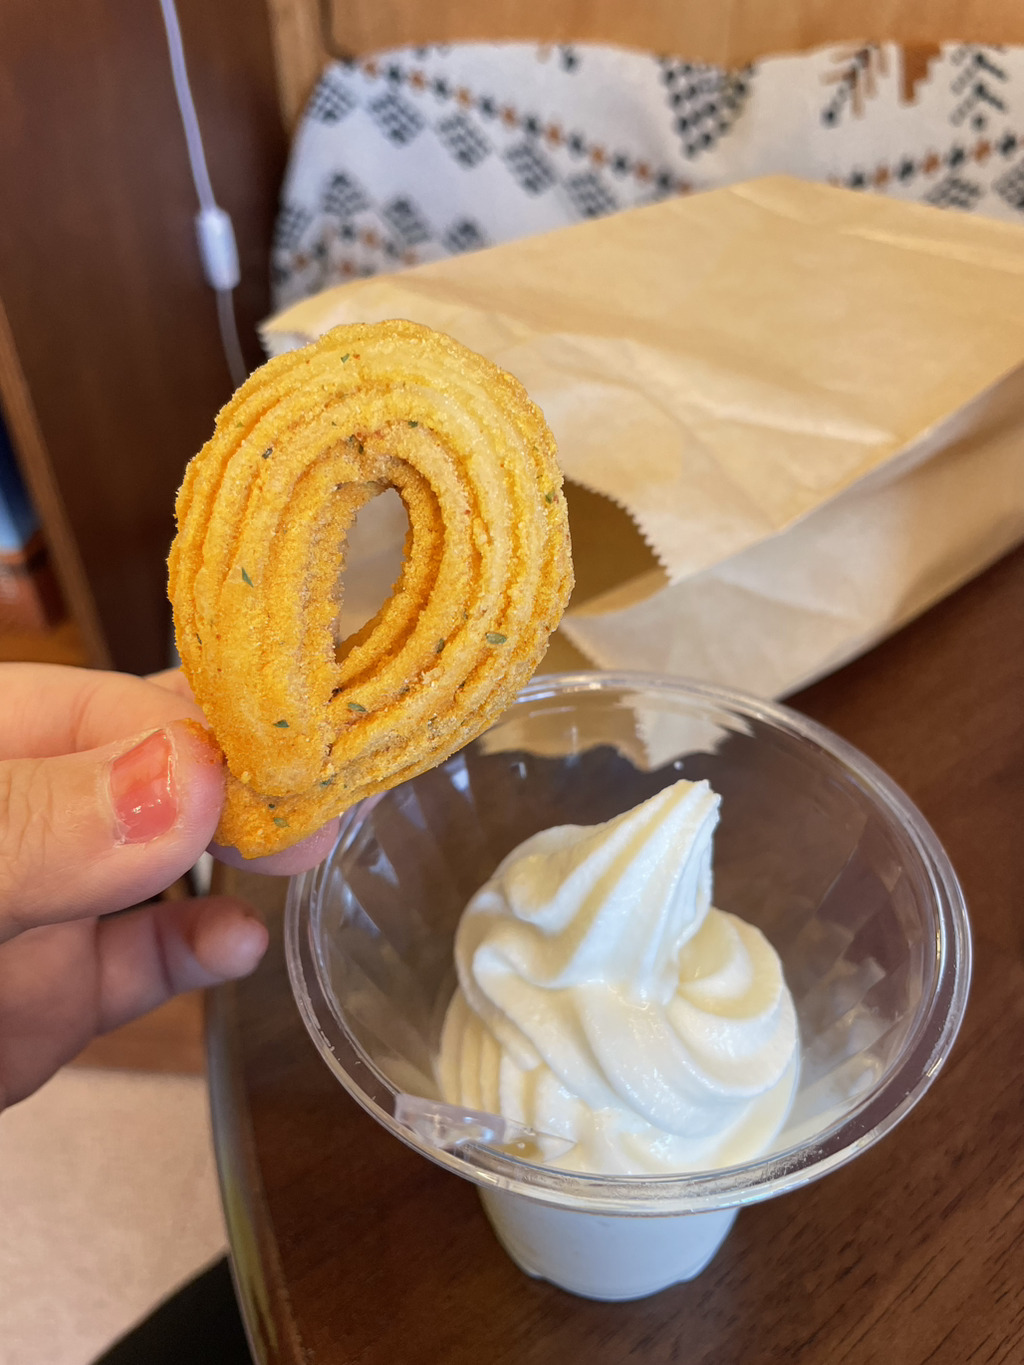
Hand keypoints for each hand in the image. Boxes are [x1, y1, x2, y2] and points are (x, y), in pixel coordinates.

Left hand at [0, 663, 336, 1111]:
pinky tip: (241, 946)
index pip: (137, 709)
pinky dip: (203, 948)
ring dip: (246, 852)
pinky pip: (148, 958)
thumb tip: (191, 773)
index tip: (309, 760)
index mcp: (7, 738)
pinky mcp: (63, 991)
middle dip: (256, 780)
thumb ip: (42, 823)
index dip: (227, 731)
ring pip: (171, 856)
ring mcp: (52, 897)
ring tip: (310, 855)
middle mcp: (40, 809)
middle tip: (335, 798)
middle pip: (169, 768)